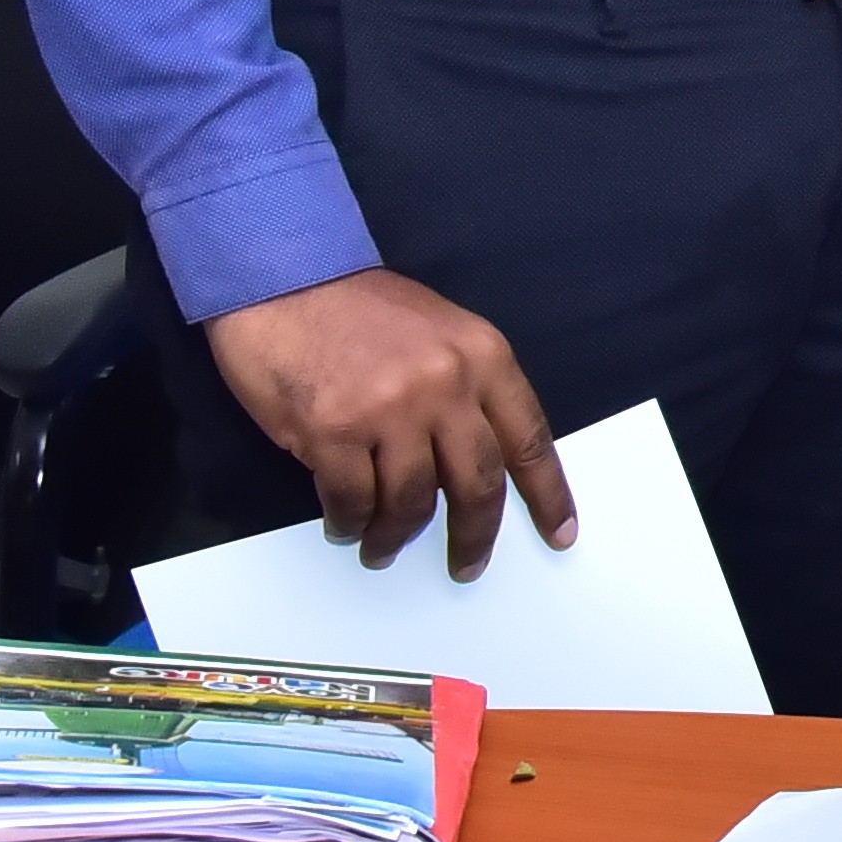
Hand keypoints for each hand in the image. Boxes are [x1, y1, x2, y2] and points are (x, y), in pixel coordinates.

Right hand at [198, 268, 575, 575]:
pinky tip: (346, 525)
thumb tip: (471, 463)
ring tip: (383, 548)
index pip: (528, 440)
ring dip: (397, 535)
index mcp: (484, 358)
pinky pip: (353, 499)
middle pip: (477, 483)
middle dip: (475, 534)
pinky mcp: (333, 430)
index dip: (547, 494)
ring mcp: (389, 410)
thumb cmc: (360, 307)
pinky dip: (350, 521)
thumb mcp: (442, 333)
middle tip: (467, 565)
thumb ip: (466, 391)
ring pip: (412, 501)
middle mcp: (446, 385)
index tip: (560, 533)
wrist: (282, 277)